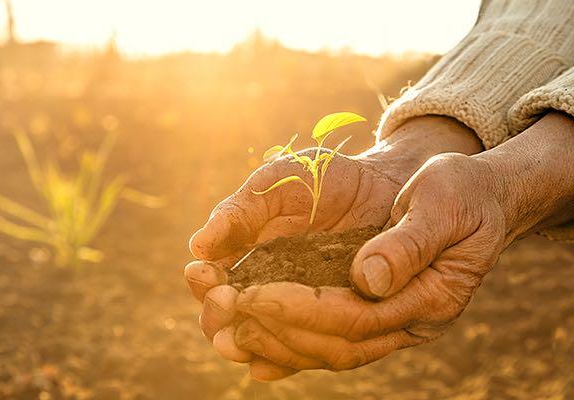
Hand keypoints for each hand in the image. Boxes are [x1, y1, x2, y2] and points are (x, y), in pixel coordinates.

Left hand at [232, 112, 573, 375]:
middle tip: (222, 306)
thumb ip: (408, 242)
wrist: (478, 197)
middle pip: (335, 345)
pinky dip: (290, 347)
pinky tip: (252, 344)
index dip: (300, 310)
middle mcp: (411, 322)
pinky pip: (330, 342)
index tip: (252, 294)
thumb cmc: (460, 191)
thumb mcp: (442, 202)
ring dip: (274, 342)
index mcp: (432, 297)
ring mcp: (393, 323)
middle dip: (274, 329)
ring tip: (224, 324)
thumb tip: (368, 278)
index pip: (356, 318)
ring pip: (328, 351)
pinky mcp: (375, 314)